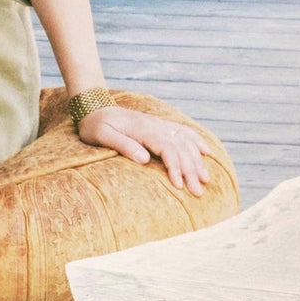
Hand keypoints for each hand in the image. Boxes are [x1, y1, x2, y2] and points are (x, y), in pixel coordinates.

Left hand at [76, 104, 207, 194]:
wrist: (93, 108)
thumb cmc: (95, 125)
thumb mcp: (102, 135)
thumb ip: (123, 145)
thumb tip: (144, 159)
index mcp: (142, 128)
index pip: (166, 148)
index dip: (175, 167)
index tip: (179, 186)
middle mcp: (154, 125)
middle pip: (179, 147)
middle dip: (191, 170)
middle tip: (198, 192)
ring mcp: (158, 124)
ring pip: (184, 140)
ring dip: (196, 159)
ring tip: (206, 179)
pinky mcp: (159, 126)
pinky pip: (182, 131)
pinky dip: (196, 140)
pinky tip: (205, 151)